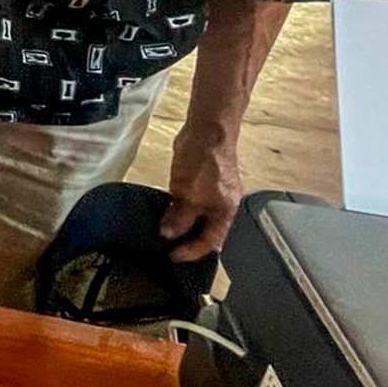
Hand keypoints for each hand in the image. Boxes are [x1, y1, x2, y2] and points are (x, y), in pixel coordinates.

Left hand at [162, 126, 243, 261]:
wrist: (206, 130)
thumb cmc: (205, 160)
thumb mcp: (189, 194)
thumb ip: (179, 217)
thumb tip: (168, 234)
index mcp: (225, 212)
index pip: (211, 242)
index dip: (192, 252)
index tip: (173, 257)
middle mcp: (221, 205)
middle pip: (205, 231)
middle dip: (187, 242)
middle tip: (166, 249)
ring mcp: (211, 193)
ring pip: (195, 217)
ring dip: (180, 226)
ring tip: (162, 234)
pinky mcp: (199, 182)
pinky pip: (188, 203)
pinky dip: (177, 210)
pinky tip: (163, 213)